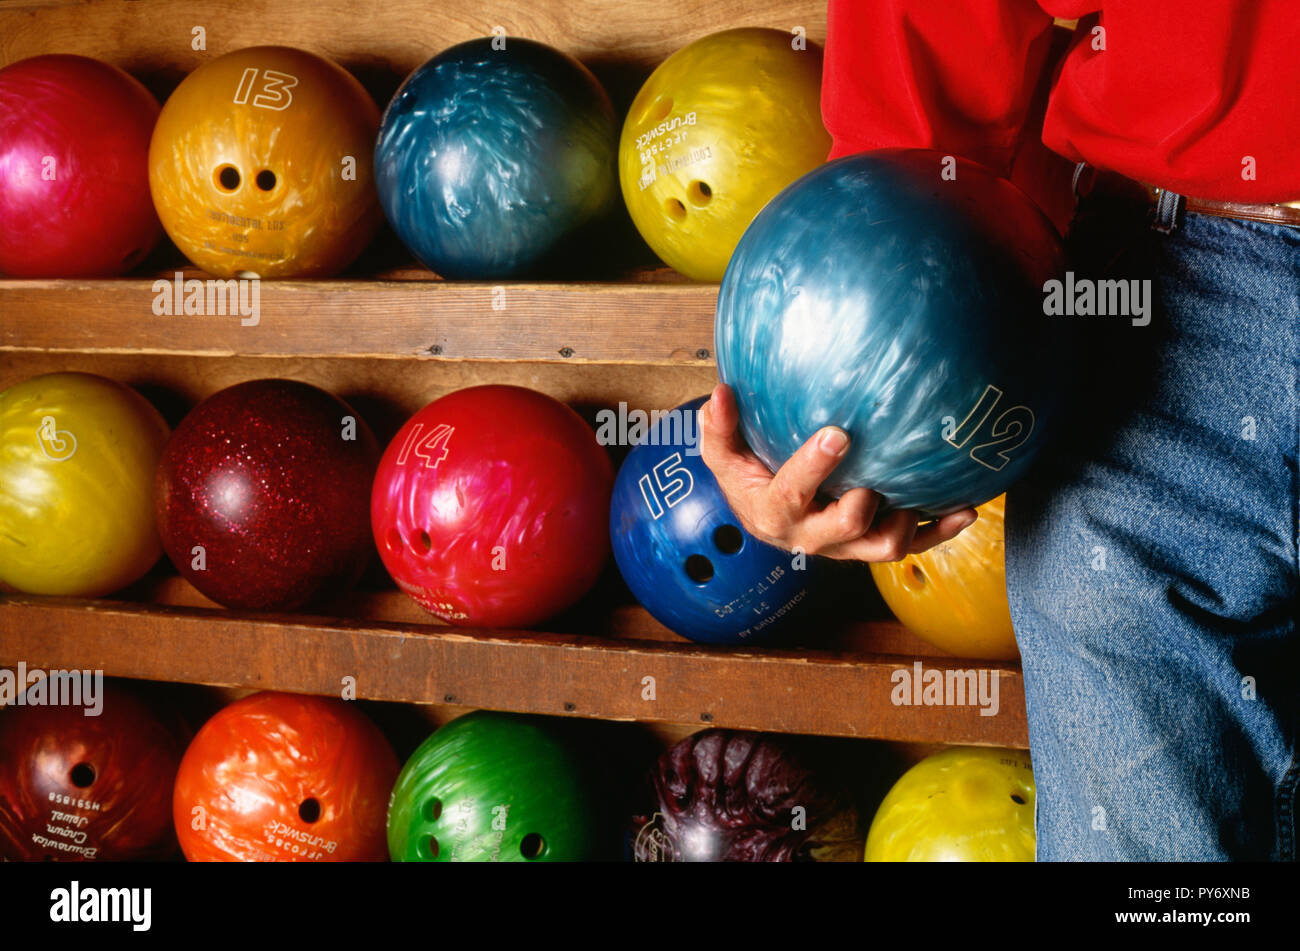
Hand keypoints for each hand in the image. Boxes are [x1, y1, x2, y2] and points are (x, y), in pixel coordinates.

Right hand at [697, 384, 977, 560]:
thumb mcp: (723, 456)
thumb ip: (719, 427)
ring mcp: (845, 545)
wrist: (764, 515)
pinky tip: (966, 508)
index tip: (836, 433)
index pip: (791, 495)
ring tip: (927, 495)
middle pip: (843, 531)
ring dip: (906, 525)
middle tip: (876, 479)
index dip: (814, 468)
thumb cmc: (746, 477)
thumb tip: (721, 391)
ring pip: (882, 548)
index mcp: (772, 514)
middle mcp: (811, 536)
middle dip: (862, 507)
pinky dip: (939, 530)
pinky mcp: (870, 545)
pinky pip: (912, 545)